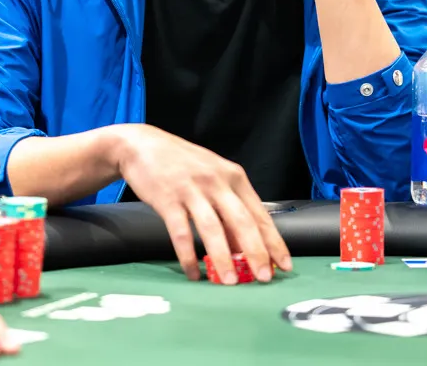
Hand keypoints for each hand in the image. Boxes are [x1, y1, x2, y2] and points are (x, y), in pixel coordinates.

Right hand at [112, 124, 291, 284]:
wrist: (142, 144)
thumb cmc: (182, 164)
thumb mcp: (213, 178)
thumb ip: (228, 208)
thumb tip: (242, 247)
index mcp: (233, 177)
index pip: (259, 214)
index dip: (273, 241)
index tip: (284, 264)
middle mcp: (216, 182)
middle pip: (242, 221)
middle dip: (256, 253)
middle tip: (264, 278)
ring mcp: (192, 190)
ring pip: (213, 229)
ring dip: (223, 258)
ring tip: (230, 282)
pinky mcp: (168, 199)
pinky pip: (181, 233)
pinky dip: (188, 256)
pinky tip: (194, 272)